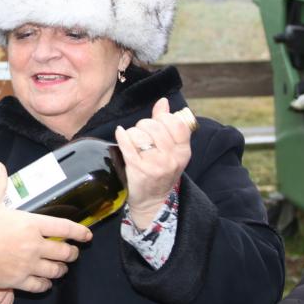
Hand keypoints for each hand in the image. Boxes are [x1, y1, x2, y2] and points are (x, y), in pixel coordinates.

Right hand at [0, 162, 91, 292]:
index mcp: (30, 224)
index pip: (65, 228)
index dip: (80, 232)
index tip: (87, 235)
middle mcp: (34, 246)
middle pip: (64, 252)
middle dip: (72, 253)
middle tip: (72, 252)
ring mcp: (27, 266)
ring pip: (55, 271)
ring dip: (60, 269)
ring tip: (60, 268)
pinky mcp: (17, 282)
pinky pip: (39, 286)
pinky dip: (45, 285)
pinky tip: (44, 283)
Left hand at [115, 97, 193, 226]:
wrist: (153, 201)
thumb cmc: (162, 171)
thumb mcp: (172, 151)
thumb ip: (167, 125)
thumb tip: (163, 102)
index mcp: (183, 152)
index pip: (176, 124)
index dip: (163, 118)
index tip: (157, 123)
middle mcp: (171, 159)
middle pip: (154, 127)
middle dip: (144, 125)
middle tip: (142, 134)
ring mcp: (155, 165)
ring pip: (140, 134)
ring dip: (133, 133)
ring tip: (134, 142)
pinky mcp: (138, 170)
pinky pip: (127, 145)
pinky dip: (122, 136)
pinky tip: (120, 134)